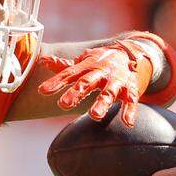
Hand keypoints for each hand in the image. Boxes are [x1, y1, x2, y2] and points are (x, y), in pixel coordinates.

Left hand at [37, 40, 153, 125]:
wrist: (133, 53)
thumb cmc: (103, 61)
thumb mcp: (85, 62)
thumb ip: (64, 67)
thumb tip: (43, 60)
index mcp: (87, 67)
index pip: (69, 74)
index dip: (56, 82)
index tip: (43, 91)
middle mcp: (101, 73)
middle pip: (87, 82)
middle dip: (76, 93)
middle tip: (63, 105)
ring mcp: (117, 81)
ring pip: (109, 92)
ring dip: (102, 103)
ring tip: (94, 116)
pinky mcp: (131, 89)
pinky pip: (131, 101)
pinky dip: (130, 111)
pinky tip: (127, 123)